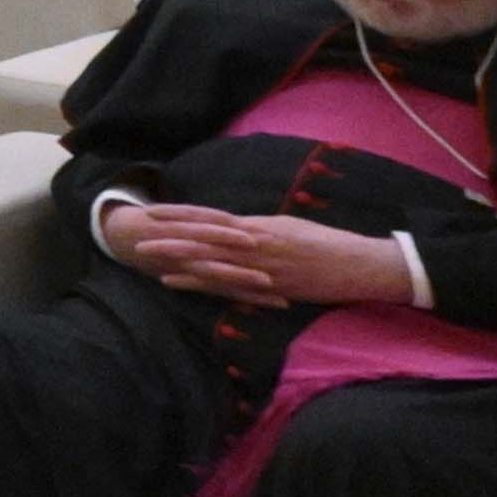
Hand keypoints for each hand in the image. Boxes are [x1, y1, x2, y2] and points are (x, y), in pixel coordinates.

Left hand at [106, 202, 409, 306]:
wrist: (361, 264)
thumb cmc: (330, 245)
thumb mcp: (291, 230)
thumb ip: (263, 230)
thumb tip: (242, 229)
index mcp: (259, 225)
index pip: (211, 217)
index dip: (180, 214)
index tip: (152, 210)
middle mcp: (255, 241)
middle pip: (202, 234)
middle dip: (167, 233)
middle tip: (135, 232)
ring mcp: (260, 263)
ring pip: (209, 256)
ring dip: (175, 255)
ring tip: (144, 254)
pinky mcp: (268, 285)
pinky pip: (227, 283)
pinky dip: (197, 281)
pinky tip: (172, 281)